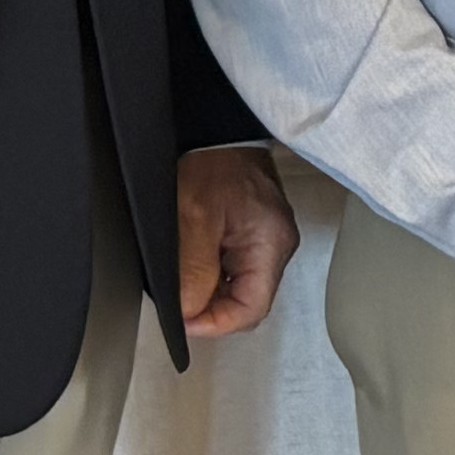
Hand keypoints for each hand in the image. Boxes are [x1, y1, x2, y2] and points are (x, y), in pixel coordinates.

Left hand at [175, 147, 296, 338]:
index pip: (251, 308)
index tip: (182, 322)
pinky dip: (213, 276)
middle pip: (248, 302)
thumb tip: (188, 312)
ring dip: (210, 292)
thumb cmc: (211, 163)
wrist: (217, 131)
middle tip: (177, 302)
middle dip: (211, 309)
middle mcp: (277, 248)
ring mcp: (268, 242)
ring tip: (182, 279)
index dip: (216, 323)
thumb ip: (193, 270)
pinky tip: (193, 264)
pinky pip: (237, 270)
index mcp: (270, 244)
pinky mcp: (255, 235)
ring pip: (240, 289)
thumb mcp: (193, 218)